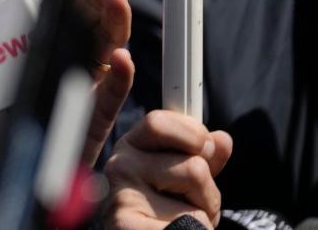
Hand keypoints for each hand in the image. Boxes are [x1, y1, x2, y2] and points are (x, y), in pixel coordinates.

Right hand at [102, 110, 232, 228]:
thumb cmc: (164, 211)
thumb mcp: (185, 180)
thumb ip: (202, 158)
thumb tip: (222, 139)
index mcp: (132, 146)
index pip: (158, 123)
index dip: (193, 133)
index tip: (205, 149)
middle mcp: (120, 166)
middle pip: (194, 168)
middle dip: (206, 190)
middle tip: (189, 203)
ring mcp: (122, 197)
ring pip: (197, 204)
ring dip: (202, 216)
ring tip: (183, 222)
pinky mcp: (127, 226)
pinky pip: (190, 227)